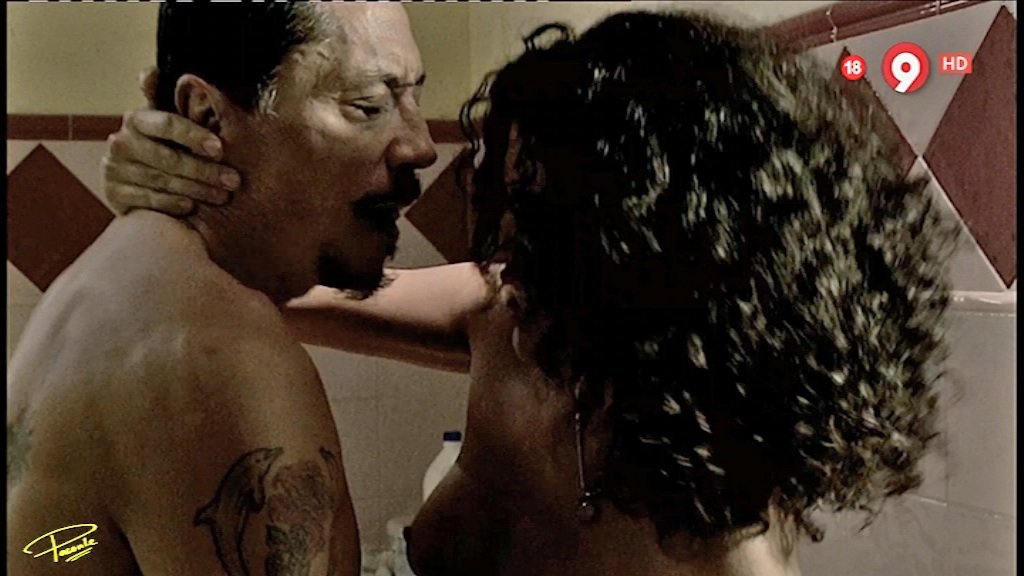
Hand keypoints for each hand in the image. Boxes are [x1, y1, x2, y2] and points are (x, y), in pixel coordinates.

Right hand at [102, 67, 240, 215]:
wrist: (135, 185)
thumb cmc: (164, 148)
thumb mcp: (170, 125)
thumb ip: (170, 101)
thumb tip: (151, 72)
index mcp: (139, 119)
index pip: (167, 123)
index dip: (194, 135)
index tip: (220, 148)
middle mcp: (121, 141)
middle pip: (169, 157)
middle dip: (205, 170)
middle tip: (233, 180)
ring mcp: (114, 168)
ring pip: (162, 180)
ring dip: (196, 189)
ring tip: (222, 196)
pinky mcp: (112, 193)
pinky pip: (147, 199)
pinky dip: (172, 203)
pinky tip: (191, 207)